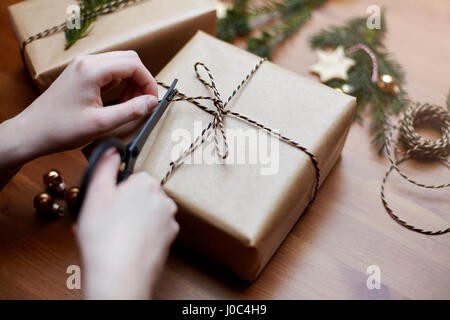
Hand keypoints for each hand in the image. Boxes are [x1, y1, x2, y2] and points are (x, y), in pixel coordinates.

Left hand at [10, 50, 157, 161]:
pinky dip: (119, 84)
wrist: (32, 132)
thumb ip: (131, 111)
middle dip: (141, 81)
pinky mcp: (80, 73)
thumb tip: (152, 102)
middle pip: (128, 60)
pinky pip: (108, 72)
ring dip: (131, 83)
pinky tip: (118, 102)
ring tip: (130, 106)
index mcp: (92, 70)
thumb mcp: (101, 124)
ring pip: (119, 64)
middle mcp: (87, 62)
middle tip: (143, 104)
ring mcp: (82, 66)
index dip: (149, 82)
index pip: (133, 65)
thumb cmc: (61, 129)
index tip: (152, 102)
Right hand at [77, 150, 178, 298]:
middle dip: (124, 206)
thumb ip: (105, 166)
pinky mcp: (169, 239)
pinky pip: (153, 231)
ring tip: (112, 235)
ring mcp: (169, 221)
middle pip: (141, 196)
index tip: (107, 202)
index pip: (133, 178)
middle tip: (106, 221)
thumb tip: (113, 151)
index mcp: (146, 183)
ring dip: (131, 221)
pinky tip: (123, 245)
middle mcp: (163, 199)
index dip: (116, 191)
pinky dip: (140, 236)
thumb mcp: (96, 193)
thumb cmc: (105, 237)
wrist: (120, 276)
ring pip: (147, 214)